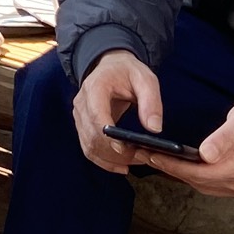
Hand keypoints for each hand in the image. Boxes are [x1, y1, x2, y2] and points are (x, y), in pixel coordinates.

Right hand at [73, 48, 164, 174]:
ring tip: (134, 164)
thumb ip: (151, 102)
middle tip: (140, 159)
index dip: (109, 137)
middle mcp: (82, 104)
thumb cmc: (127, 72)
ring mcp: (79, 116)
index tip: (127, 149)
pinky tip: (121, 167)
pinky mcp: (82, 126)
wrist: (109, 66)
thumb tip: (154, 129)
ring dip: (110, 160)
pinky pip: (88, 148)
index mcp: (95, 88)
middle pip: (92, 136)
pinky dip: (104, 161)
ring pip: (89, 146)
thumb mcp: (145, 79)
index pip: (97, 116)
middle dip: (115, 153)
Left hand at [152, 97, 233, 198]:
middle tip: (144, 154)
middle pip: (196, 181)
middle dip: (169, 168)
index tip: (152, 155)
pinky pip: (208, 184)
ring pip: (200, 185)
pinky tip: (177, 165)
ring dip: (177, 173)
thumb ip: (225, 137)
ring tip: (155, 158)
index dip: (173, 165)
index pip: (198, 172)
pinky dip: (191, 175)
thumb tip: (205, 154)